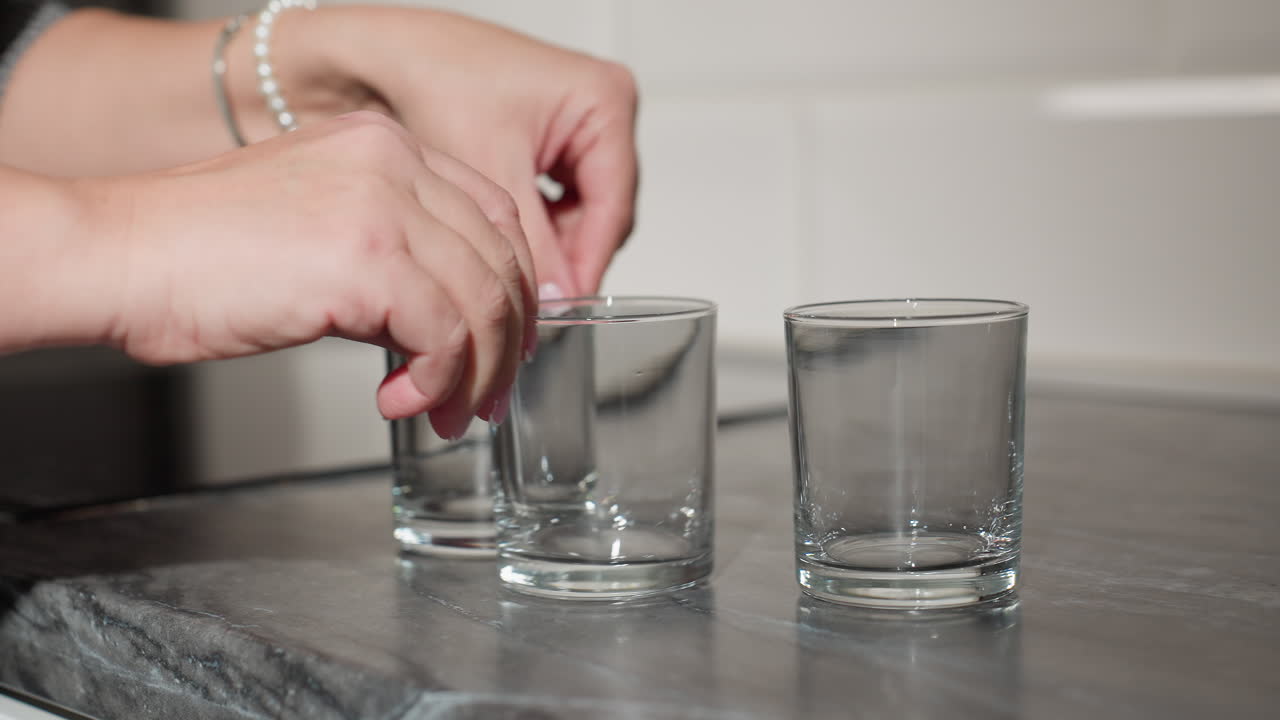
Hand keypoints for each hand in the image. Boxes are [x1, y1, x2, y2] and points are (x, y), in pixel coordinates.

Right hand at [75, 112, 534, 437]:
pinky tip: (402, 402)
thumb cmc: (196, 253)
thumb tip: (436, 322)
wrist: (122, 255)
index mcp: (385, 147)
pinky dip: (438, 381)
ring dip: (476, 374)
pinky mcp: (366, 259)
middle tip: (489, 396)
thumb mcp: (317, 227)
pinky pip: (446, 333)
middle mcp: (394, 163)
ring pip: (484, 301)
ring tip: (447, 413)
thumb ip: (387, 255)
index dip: (513, 288)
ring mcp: (384, 206)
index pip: (494, 216)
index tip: (506, 342)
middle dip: (506, 342)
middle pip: (502, 259)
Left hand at [255, 6, 638, 296]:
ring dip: (543, 246)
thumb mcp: (493, 167)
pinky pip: (550, 203)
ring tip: (505, 273)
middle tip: (530, 301)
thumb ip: (535, 241)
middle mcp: (598, 113)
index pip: (613, 207)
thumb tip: (558, 298)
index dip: (587, 263)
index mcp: (605, 102)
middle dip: (564, 257)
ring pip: (575, 215)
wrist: (378, 56)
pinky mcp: (544, 144)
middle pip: (599, 215)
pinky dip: (527, 227)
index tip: (562, 305)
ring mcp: (573, 129)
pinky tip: (497, 244)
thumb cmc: (433, 73)